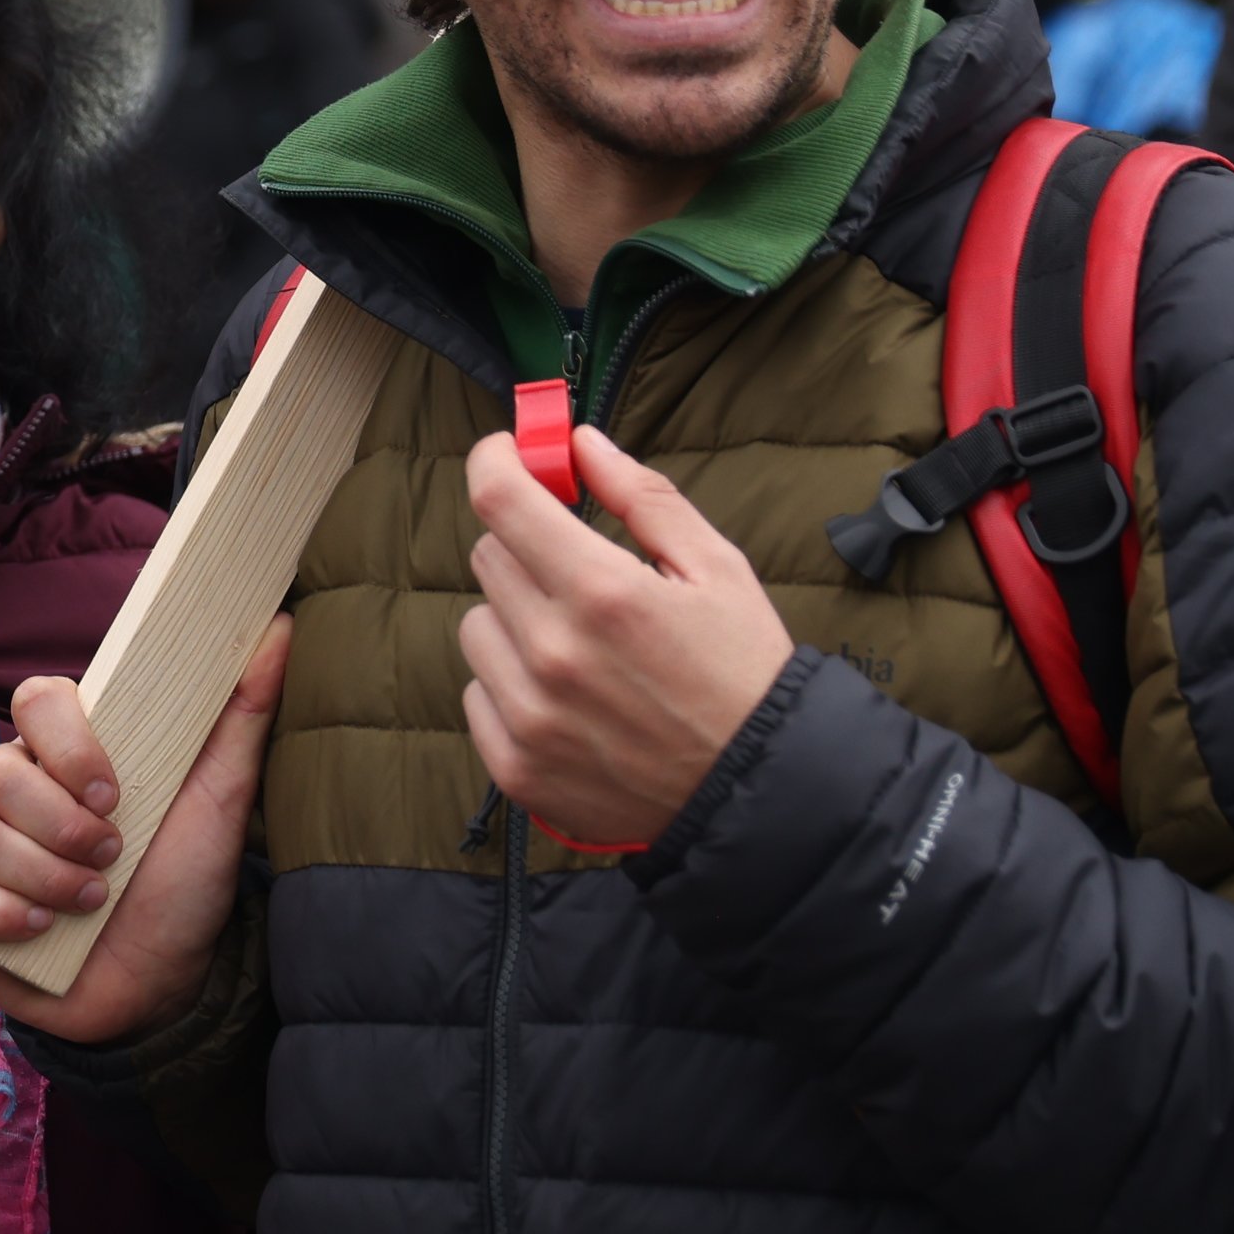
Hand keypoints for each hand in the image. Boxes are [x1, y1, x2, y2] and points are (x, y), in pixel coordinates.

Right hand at [0, 621, 292, 1044]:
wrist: (163, 986)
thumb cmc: (183, 885)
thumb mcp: (221, 802)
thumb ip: (242, 714)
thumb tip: (280, 626)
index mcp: (68, 752)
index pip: (37, 699)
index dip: (66, 742)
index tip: (113, 792)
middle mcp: (14, 790)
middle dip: (59, 825)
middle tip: (112, 857)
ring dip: (43, 876)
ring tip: (91, 902)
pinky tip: (40, 928)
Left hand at [454, 426, 796, 849]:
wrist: (756, 791)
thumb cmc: (743, 672)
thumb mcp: (716, 568)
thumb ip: (642, 496)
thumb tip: (580, 442)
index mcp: (603, 593)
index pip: (499, 501)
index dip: (495, 461)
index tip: (507, 455)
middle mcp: (553, 653)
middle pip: (489, 558)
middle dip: (528, 548)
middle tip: (580, 573)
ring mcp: (529, 716)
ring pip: (478, 625)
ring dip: (516, 620)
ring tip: (582, 647)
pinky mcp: (515, 767)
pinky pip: (477, 694)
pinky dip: (510, 686)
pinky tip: (569, 698)